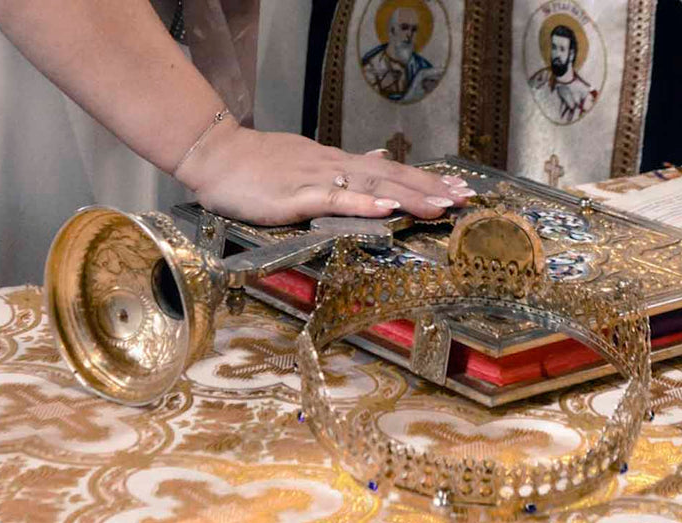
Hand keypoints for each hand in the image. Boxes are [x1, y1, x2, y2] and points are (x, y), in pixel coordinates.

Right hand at [175, 120, 475, 225]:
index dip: (425, 179)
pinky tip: (388, 207)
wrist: (217, 157)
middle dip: (430, 188)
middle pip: (391, 176)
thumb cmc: (256, 165)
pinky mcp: (298, 196)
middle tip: (465, 198)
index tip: (456, 188)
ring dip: (409, 195)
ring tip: (441, 205)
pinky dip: (364, 203)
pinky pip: (337, 199)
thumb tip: (380, 157)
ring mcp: (318, 179)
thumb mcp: (307, 161)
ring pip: (372, 186)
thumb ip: (344, 165)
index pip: (389, 170)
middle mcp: (335, 167)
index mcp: (337, 163)